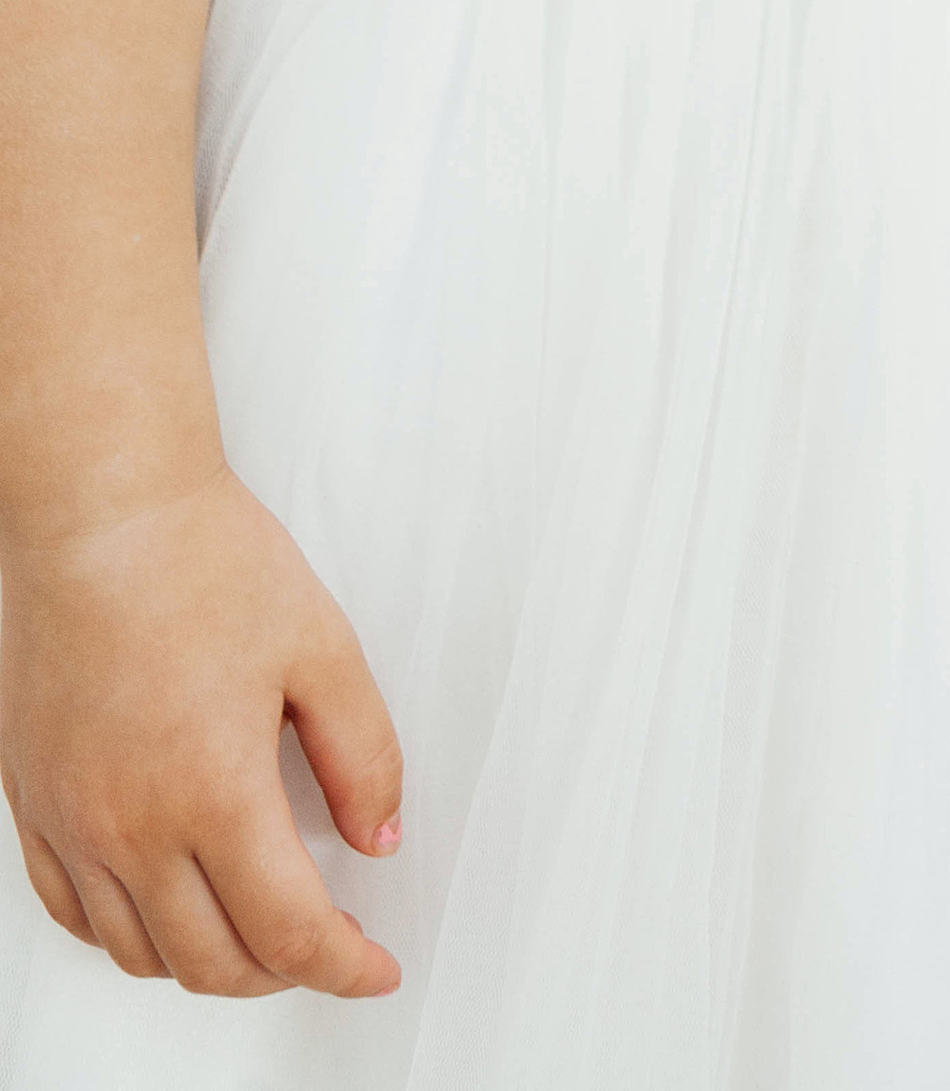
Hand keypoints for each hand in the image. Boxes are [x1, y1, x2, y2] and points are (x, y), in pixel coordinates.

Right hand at [1, 470, 401, 998]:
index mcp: (213, 792)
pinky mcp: (35, 803)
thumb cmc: (203, 560)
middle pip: (214, 963)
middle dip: (284, 972)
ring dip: (208, 962)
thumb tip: (380, 834)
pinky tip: (166, 909)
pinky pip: (74, 914)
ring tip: (256, 928)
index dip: (342, 966)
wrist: (104, 511)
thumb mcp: (322, 648)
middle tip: (327, 946)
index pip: (288, 932)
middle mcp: (132, 827)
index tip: (372, 967)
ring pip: (142, 954)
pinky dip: (128, 936)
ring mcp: (73, 823)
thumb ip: (362, 754)